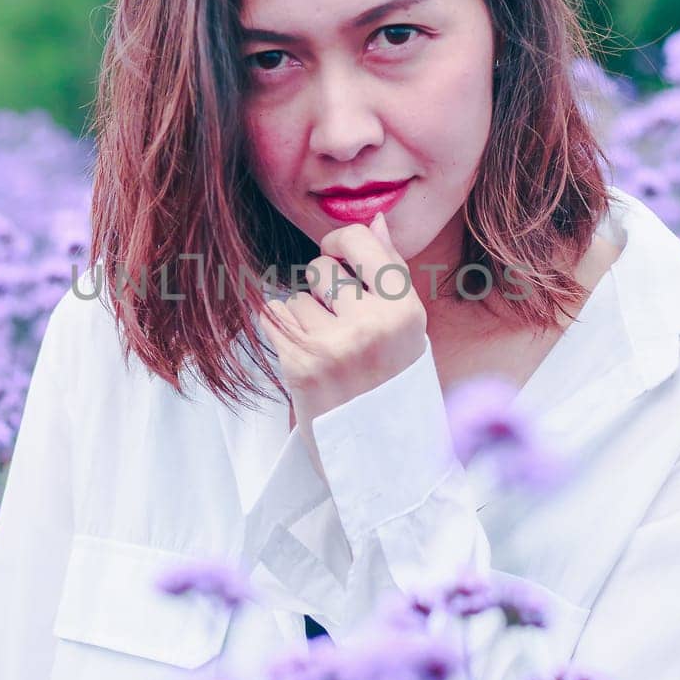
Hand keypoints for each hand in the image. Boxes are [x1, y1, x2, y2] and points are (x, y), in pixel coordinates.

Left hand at [261, 210, 427, 482]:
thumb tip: (373, 218)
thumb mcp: (406, 329)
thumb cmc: (393, 387)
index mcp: (406, 310)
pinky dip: (280, 337)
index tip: (337, 256)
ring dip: (300, 321)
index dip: (340, 243)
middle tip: (339, 327)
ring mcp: (334, 346)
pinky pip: (272, 321)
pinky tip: (304, 362)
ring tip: (327, 354)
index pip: (361, 241)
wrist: (381, 461)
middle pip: (320, 269)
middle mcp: (372, 324)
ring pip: (294, 299)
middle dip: (321, 290)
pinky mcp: (301, 367)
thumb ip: (389, 271)